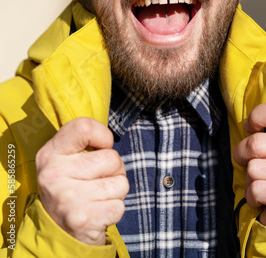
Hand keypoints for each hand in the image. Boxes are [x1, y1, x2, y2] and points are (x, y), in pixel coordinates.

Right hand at [36, 117, 128, 245]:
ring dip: (116, 191)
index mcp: (50, 154)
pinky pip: (120, 205)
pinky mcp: (83, 220)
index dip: (102, 136)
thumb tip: (110, 138)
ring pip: (120, 182)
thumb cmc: (70, 187)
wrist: (58, 233)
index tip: (101, 147)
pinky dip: (114, 209)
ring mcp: (68, 198)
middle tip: (98, 181)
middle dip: (114, 170)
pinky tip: (98, 212)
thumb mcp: (64, 161)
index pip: (84, 127)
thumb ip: (82, 143)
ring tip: (97, 197)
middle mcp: (55, 175)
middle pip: (112, 158)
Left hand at [233, 100, 265, 225]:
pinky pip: (256, 190)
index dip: (258, 116)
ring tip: (263, 182)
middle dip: (243, 154)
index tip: (250, 128)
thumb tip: (248, 126)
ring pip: (253, 169)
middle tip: (251, 163)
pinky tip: (264, 198)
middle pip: (256, 143)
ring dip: (249, 179)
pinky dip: (252, 196)